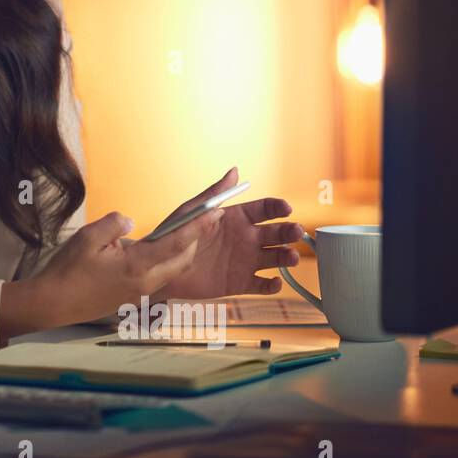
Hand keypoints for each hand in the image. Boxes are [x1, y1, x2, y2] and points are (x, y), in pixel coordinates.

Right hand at [32, 206, 225, 327]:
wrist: (53, 304)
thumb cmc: (67, 271)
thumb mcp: (87, 238)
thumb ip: (113, 224)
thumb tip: (129, 221)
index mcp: (137, 267)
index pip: (177, 243)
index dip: (199, 224)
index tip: (216, 208)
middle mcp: (146, 282)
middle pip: (184, 257)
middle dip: (200, 233)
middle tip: (211, 209)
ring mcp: (143, 292)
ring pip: (175, 267)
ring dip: (186, 245)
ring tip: (195, 223)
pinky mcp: (136, 295)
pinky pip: (162, 273)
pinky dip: (171, 256)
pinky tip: (167, 244)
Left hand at [148, 166, 300, 301]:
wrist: (160, 267)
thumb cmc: (175, 234)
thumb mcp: (193, 210)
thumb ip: (216, 193)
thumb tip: (235, 171)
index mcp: (237, 218)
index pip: (264, 210)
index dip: (278, 208)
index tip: (286, 209)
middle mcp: (246, 238)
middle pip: (276, 233)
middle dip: (290, 232)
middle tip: (296, 232)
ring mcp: (245, 261)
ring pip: (275, 258)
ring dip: (288, 257)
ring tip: (291, 257)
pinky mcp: (240, 282)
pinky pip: (262, 285)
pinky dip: (272, 286)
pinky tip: (275, 282)